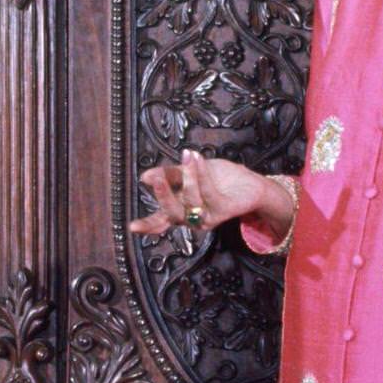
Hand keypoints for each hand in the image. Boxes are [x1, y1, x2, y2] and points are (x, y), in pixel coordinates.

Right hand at [129, 147, 280, 238]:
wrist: (249, 183)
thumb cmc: (218, 179)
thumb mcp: (189, 172)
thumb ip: (170, 176)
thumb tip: (145, 177)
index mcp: (181, 210)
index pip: (160, 220)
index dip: (146, 225)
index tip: (132, 227)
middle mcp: (193, 218)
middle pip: (173, 213)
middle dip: (164, 195)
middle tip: (155, 179)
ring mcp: (209, 217)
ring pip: (192, 200)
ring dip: (189, 176)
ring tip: (188, 156)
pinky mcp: (224, 210)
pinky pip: (209, 194)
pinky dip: (202, 175)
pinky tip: (198, 160)